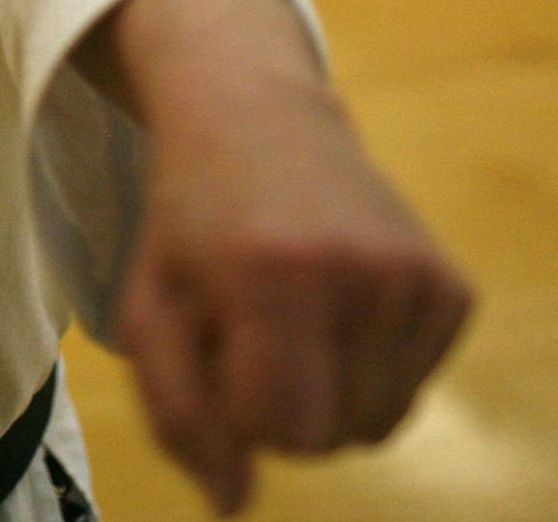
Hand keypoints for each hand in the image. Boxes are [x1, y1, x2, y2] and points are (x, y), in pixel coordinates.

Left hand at [116, 80, 471, 514]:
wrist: (257, 119)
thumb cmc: (191, 221)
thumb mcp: (149, 305)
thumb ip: (176, 413)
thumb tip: (234, 505)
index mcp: (275, 275)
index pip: (277, 430)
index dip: (235, 408)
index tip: (214, 346)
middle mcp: (361, 274)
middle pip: (329, 438)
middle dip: (279, 407)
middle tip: (247, 325)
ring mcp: (417, 280)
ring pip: (378, 428)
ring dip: (326, 395)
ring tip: (289, 315)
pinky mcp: (453, 289)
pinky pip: (412, 392)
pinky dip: (367, 370)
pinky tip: (334, 303)